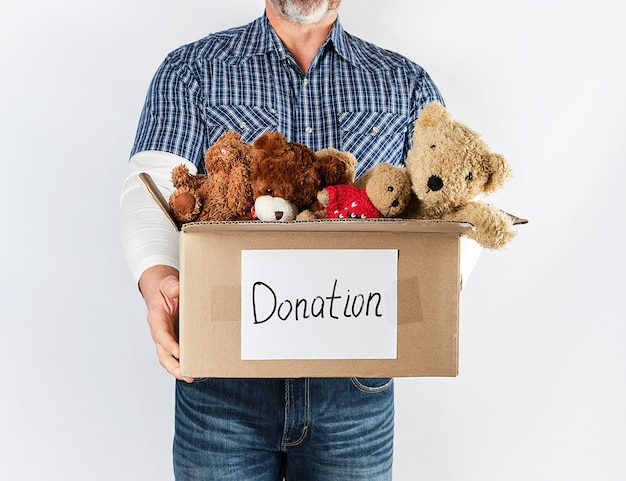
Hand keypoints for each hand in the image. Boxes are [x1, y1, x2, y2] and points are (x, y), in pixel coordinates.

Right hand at [139, 265, 192, 382]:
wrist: (163, 291)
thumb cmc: (165, 288)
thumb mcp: (168, 283)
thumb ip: (171, 286)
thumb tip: (177, 291)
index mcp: (157, 318)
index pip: (161, 334)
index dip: (169, 345)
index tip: (179, 353)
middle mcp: (160, 331)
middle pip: (163, 353)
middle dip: (173, 366)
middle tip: (187, 374)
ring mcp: (167, 338)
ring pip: (169, 358)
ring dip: (179, 369)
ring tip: (192, 377)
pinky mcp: (175, 340)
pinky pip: (178, 354)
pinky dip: (185, 363)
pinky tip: (198, 369)